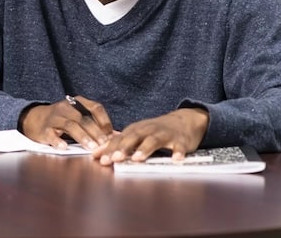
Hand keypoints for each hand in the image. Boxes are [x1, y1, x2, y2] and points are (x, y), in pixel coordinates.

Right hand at [19, 96, 114, 150]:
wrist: (35, 119)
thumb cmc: (63, 120)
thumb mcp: (79, 118)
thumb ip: (96, 125)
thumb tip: (117, 136)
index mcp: (78, 103)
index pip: (96, 107)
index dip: (105, 121)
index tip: (111, 135)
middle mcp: (66, 107)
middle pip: (84, 118)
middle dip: (95, 132)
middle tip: (104, 144)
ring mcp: (54, 117)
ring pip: (70, 125)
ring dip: (82, 137)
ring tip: (91, 148)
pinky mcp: (44, 128)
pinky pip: (51, 134)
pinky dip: (58, 141)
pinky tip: (64, 148)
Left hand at [91, 107, 208, 165]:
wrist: (183, 120)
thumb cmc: (155, 131)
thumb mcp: (136, 135)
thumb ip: (118, 145)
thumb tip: (96, 154)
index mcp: (135, 130)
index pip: (119, 139)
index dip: (109, 149)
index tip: (100, 159)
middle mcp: (148, 130)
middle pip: (134, 137)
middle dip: (124, 148)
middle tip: (115, 158)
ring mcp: (164, 134)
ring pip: (153, 140)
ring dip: (145, 149)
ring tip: (137, 158)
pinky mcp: (180, 140)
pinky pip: (179, 146)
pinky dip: (178, 151)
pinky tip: (176, 159)